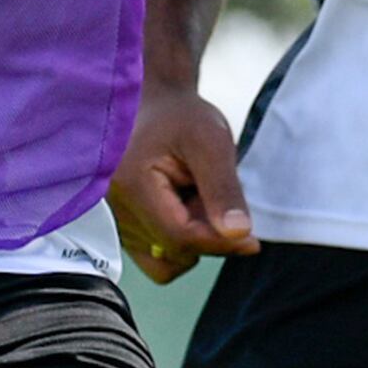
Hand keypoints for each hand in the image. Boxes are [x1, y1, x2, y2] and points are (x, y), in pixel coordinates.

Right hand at [106, 85, 259, 285]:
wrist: (156, 106)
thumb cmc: (182, 117)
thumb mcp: (211, 142)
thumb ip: (224, 188)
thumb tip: (238, 234)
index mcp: (132, 184)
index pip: (179, 236)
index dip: (219, 242)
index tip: (252, 238)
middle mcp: (116, 208)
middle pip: (174, 250)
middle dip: (207, 235)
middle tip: (219, 196)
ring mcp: (118, 222)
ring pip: (167, 261)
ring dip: (194, 240)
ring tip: (198, 200)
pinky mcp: (125, 230)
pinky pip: (158, 259)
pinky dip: (181, 245)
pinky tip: (187, 214)